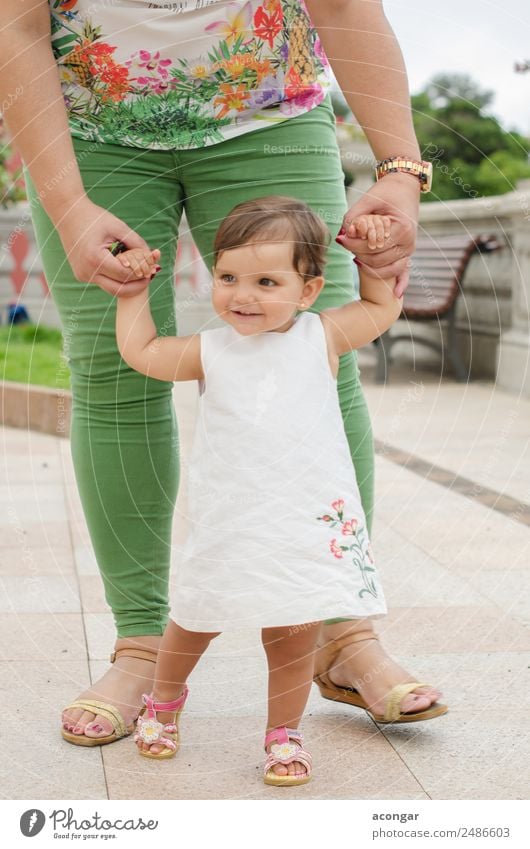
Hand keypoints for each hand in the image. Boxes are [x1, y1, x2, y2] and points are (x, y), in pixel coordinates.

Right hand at [56, 197, 158, 296]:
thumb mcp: (118, 227)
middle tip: (151, 277)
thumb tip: (153, 256)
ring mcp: (82, 275)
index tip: (155, 268)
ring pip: (112, 288)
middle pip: (119, 290)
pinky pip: (104, 282)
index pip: (125, 274)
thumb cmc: (94, 218)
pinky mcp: (81, 275)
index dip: (142, 273)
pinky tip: (127, 269)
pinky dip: (117, 278)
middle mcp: (86, 272)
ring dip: (128, 284)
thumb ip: (136, 243)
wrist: (67, 214)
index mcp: (95, 259)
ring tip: (143, 274)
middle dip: (137, 286)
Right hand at [116, 247, 160, 284]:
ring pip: (131, 257)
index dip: (151, 262)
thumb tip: (158, 251)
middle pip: (139, 256)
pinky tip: (127, 265)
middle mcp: (134, 252)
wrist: (131, 281)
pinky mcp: (119, 258)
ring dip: (136, 267)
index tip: (153, 271)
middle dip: (144, 267)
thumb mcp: (149, 267)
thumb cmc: (142, 273)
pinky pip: (121, 257)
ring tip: (139, 275)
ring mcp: (126, 255)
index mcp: (142, 252)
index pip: (147, 254)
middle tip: (147, 275)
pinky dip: (124, 260)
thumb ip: (154, 260)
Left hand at [338, 173, 419, 296]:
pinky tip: (396, 296)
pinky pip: (404, 272)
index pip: (372, 246)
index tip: (342, 239)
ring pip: (386, 269)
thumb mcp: (368, 200)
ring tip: (355, 257)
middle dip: (358, 254)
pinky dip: (401, 284)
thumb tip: (342, 236)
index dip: (354, 244)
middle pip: (378, 259)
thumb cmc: (385, 192)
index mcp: (401, 229)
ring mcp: (410, 250)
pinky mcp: (408, 253)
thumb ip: (354, 217)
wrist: (404, 188)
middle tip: (346, 245)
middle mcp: (409, 243)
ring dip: (368, 266)